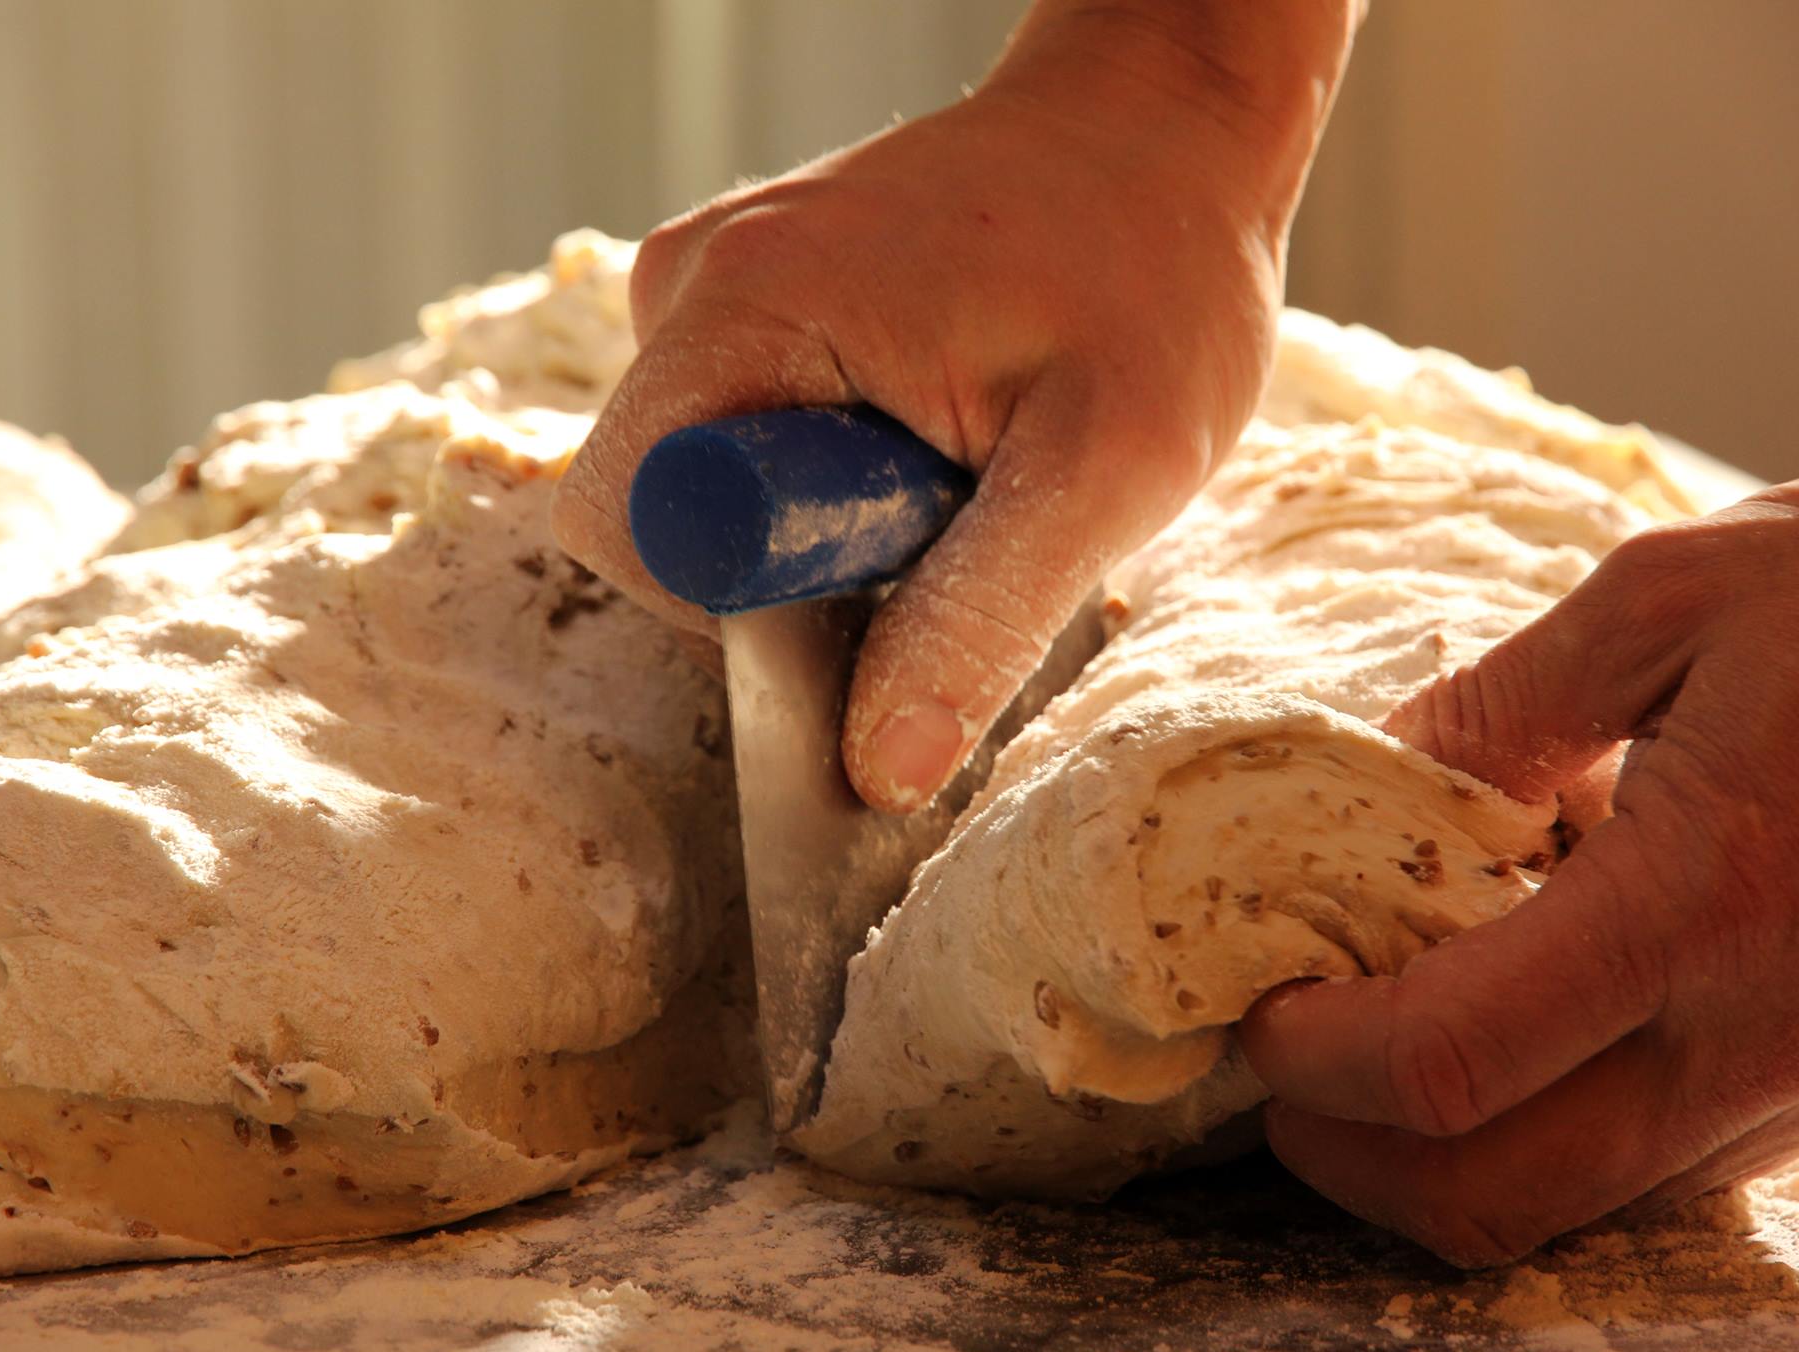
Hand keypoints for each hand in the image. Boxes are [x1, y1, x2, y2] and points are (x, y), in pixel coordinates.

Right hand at [553, 0, 1357, 810]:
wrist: (1165, 130)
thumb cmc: (1153, 271)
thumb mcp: (1105, 466)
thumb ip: (982, 620)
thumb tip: (877, 773)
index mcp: (748, 306)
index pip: (633, 524)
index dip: (732, 613)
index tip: (867, 596)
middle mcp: (695, 283)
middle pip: (659, 515)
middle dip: (786, 574)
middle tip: (938, 527)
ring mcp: (713, 286)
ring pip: (703, 490)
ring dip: (816, 530)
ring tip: (950, 470)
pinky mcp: (747, 302)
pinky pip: (739, 443)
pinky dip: (822, 483)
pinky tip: (925, 443)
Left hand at [1239, 471, 1798, 1266]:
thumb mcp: (1686, 596)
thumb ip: (1509, 702)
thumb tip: (1386, 773)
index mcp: (1705, 904)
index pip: (1445, 1062)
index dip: (1314, 1062)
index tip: (1260, 1012)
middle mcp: (1765, 1041)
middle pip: (1492, 1199)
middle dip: (1350, 1160)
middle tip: (1287, 1074)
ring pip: (1583, 1201)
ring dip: (1448, 1153)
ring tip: (1385, 1041)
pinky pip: (1668, 1164)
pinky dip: (1559, 1124)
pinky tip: (1529, 1020)